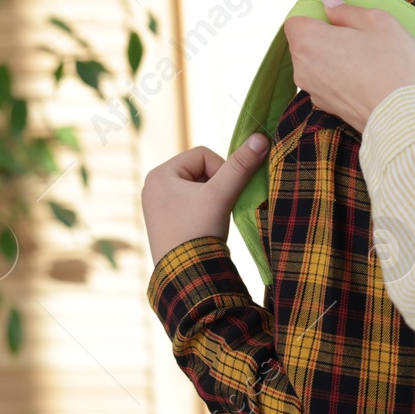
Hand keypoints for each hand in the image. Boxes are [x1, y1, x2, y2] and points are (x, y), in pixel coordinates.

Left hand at [142, 134, 269, 264]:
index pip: (204, 155)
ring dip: (213, 199)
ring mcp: (158, 205)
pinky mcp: (165, 220)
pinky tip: (205, 227)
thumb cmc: (199, 231)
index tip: (224, 195)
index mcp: (159, 174)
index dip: (222, 171)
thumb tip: (260, 137)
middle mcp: (153, 186)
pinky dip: (205, 211)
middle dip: (216, 187)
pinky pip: (192, 203)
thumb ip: (241, 165)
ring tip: (211, 219)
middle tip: (218, 208)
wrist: (186, 276)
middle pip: (200, 171)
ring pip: (199, 187)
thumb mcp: (221, 195)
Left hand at [285, 0, 414, 133]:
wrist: (403, 116)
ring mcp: (314, 91)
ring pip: (322, 62)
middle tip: (364, 27)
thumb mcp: (377, 22)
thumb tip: (329, 4)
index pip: (297, 19)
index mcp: (308, 42)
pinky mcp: (329, 106)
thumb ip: (347, 10)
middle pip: (309, 41)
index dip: (317, 14)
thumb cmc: (391, 65)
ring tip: (373, 49)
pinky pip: (331, 81)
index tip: (341, 14)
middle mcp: (303, 68)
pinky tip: (371, 71)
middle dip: (332, 32)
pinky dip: (345, 73)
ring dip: (340, 53)